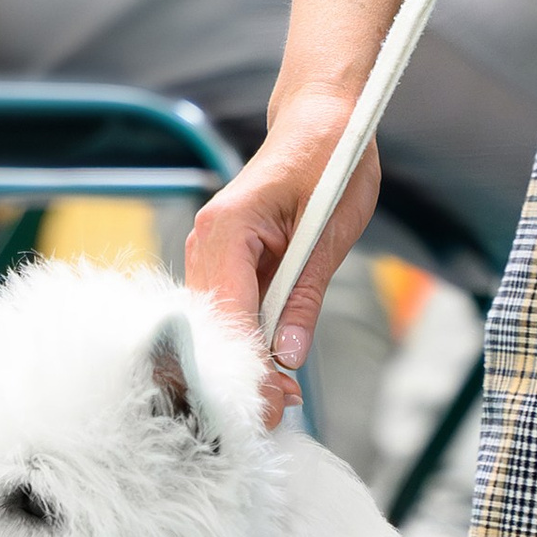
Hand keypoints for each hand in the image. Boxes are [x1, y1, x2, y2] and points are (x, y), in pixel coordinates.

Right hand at [183, 83, 380, 425]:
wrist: (321, 120)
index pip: (228, 317)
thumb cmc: (329, 161)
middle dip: (244, 374)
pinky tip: (272, 368)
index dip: (250, 369)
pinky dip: (247, 340)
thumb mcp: (331, 232)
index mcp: (226, 229)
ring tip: (281, 400)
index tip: (275, 407)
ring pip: (216, 323)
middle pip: (213, 328)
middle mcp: (205, 241)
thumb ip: (303, 295)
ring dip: (245, 362)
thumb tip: (286, 357)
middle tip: (281, 415)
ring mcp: (210, 250)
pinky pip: (228, 309)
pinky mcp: (225, 258)